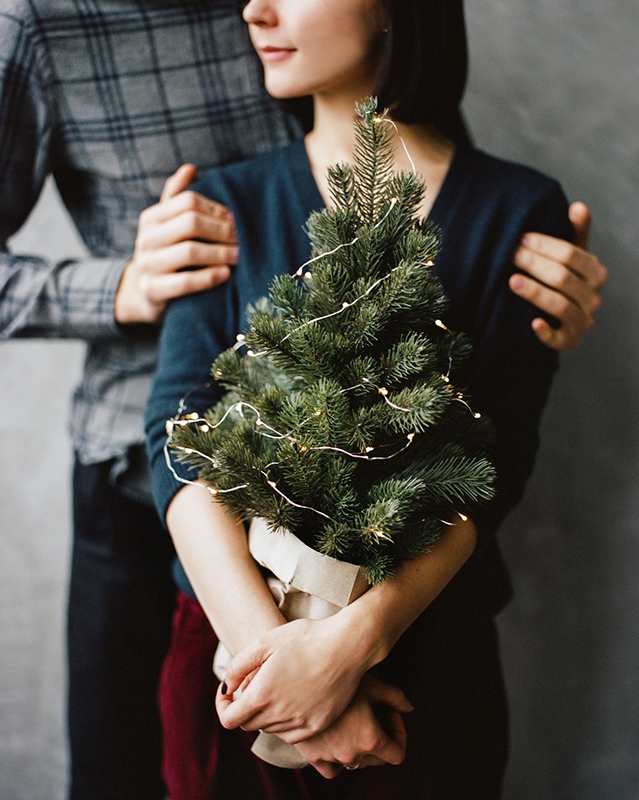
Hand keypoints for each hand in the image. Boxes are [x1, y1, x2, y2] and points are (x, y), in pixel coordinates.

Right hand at [114, 164, 237, 323]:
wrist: (146, 295)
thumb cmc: (168, 255)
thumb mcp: (168, 226)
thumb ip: (177, 198)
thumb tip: (190, 168)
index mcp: (151, 218)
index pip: (188, 202)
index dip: (216, 209)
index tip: (235, 219)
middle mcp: (145, 238)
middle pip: (190, 224)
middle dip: (221, 231)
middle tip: (240, 239)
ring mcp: (147, 265)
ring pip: (189, 252)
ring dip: (220, 253)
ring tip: (238, 256)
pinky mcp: (152, 290)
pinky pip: (185, 282)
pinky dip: (209, 277)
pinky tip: (226, 274)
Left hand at [216, 615, 373, 742]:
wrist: (347, 645)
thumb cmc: (305, 637)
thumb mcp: (264, 641)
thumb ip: (238, 666)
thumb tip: (227, 687)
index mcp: (262, 694)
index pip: (229, 720)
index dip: (223, 706)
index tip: (229, 693)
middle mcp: (279, 715)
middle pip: (249, 725)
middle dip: (246, 706)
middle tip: (258, 681)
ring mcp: (300, 723)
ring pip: (270, 728)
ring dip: (267, 712)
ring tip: (280, 685)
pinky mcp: (318, 725)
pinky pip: (292, 734)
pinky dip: (286, 721)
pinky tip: (294, 699)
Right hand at [293, 674, 411, 778]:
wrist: (301, 682)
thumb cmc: (339, 679)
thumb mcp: (372, 684)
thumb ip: (396, 697)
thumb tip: (409, 707)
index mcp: (371, 739)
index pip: (397, 753)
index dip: (400, 734)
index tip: (391, 716)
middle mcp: (352, 754)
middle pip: (378, 759)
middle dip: (381, 737)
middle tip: (374, 714)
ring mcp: (332, 758)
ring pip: (356, 763)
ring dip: (360, 748)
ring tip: (354, 724)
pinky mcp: (314, 757)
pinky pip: (332, 770)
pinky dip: (338, 760)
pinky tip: (337, 741)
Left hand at [510, 201, 607, 349]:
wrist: (558, 316)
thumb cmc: (562, 278)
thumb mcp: (570, 255)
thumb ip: (575, 232)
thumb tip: (578, 206)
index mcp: (596, 272)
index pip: (572, 255)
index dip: (545, 245)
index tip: (521, 238)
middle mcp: (593, 298)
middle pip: (563, 278)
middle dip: (534, 264)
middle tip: (510, 254)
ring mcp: (582, 321)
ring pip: (560, 305)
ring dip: (535, 293)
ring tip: (512, 280)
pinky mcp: (569, 341)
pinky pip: (559, 339)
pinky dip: (546, 332)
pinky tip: (532, 323)